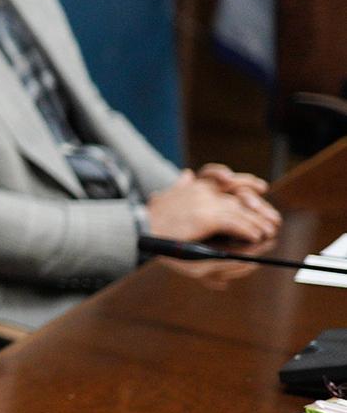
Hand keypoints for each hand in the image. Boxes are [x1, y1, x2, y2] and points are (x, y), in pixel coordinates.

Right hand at [146, 170, 277, 245]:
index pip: (225, 177)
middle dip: (258, 208)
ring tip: (268, 234)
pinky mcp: (207, 217)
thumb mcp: (167, 195)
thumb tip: (186, 173)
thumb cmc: (151, 216)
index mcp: (195, 184)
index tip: (261, 186)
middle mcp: (203, 190)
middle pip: (239, 196)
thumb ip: (179, 185)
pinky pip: (236, 224)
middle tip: (273, 220)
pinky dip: (249, 231)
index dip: (245, 181)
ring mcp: (205, 202)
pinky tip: (256, 238)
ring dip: (257, 224)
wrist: (139, 228)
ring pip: (241, 212)